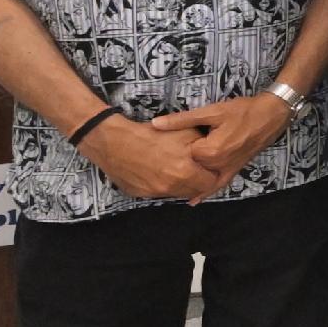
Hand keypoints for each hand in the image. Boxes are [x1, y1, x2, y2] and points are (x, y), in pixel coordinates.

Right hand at [77, 112, 222, 202]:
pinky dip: (165, 185)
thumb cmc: (151, 134)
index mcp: (185, 172)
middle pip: (195, 191)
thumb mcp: (184, 132)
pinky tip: (162, 172)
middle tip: (197, 169)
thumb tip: (212, 155)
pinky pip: (161, 193)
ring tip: (179, 169)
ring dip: (183, 184)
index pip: (211, 183)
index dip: (213, 174)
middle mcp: (171, 187)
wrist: (114, 141)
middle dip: (199, 181)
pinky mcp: (142, 194)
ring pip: (178, 193)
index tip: (210, 167)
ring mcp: (155, 193)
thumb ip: (203, 146)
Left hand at [162, 91, 293, 179]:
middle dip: (176, 165)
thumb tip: (156, 124)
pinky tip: (194, 200)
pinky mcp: (234, 170)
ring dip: (186, 181)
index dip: (170, 149)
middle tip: (159, 161)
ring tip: (167, 182)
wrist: (271, 115)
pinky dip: (206, 192)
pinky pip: (218, 185)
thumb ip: (182, 120)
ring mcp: (227, 169)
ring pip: (201, 180)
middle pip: (190, 169)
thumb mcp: (211, 111)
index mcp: (210, 150)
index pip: (181, 155)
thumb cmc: (242, 111)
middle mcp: (218, 164)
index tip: (160, 145)